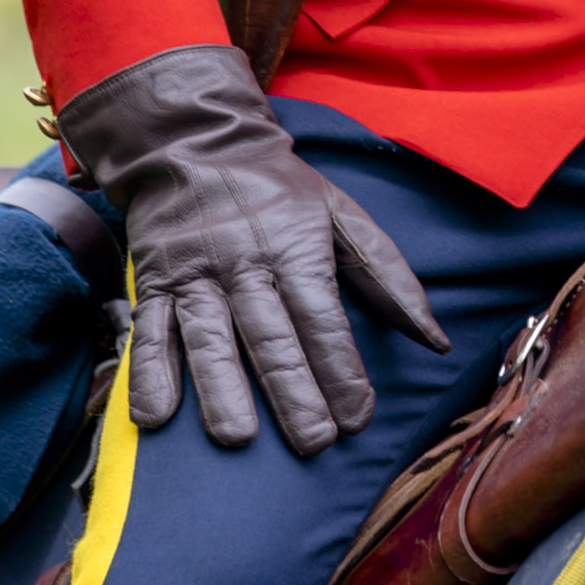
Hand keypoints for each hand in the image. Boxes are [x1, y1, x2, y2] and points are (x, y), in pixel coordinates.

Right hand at [55, 45, 447, 453]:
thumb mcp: (342, 214)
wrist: (196, 142)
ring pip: (210, 337)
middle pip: (271, 335)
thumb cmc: (280, 190)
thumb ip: (388, 275)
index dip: (341, 368)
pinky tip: (157, 416)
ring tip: (237, 439)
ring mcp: (196, 274)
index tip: (357, 417)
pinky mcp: (154, 281)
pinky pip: (150, 331)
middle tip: (312, 441)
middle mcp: (246, 264)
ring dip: (222, 389)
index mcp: (296, 248)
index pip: (323, 317)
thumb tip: (435, 339)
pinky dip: (149, 373)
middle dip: (293, 392)